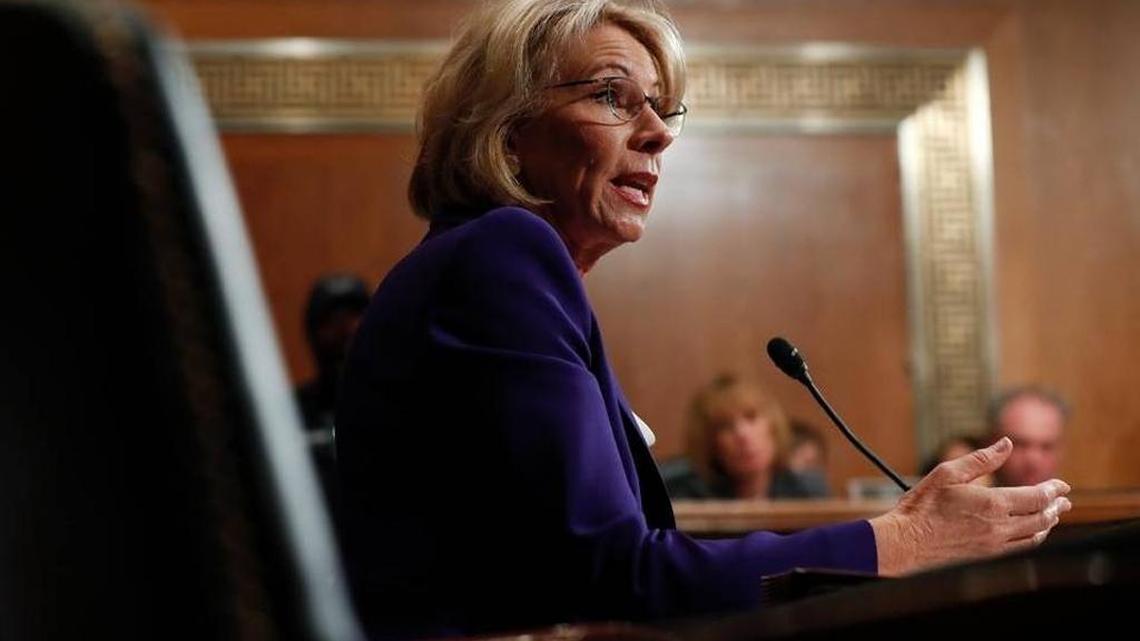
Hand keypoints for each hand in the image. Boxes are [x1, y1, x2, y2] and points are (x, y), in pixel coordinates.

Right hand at [870, 437, 1071, 575]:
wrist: (906, 543)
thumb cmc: (922, 506)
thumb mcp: (947, 474)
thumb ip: (981, 460)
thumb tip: (1006, 444)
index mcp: (992, 503)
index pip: (1037, 496)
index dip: (1053, 489)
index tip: (1062, 485)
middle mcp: (999, 526)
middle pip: (1042, 517)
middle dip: (1056, 507)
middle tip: (1064, 500)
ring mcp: (995, 544)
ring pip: (1034, 535)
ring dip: (1048, 524)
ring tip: (1053, 515)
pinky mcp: (987, 557)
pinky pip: (1021, 548)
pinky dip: (1033, 538)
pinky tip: (1030, 533)